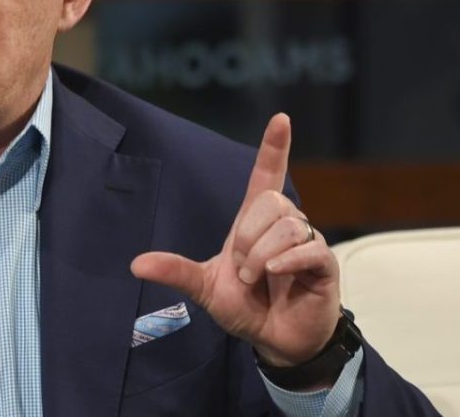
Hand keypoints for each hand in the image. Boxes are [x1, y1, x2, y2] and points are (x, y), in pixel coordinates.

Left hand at [130, 114, 339, 371]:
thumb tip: (135, 264)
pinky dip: (285, 260)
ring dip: (262, 255)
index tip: (280, 119)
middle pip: (270, 201)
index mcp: (253, 223)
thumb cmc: (244, 307)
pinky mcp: (324, 264)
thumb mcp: (204, 288)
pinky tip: (275, 274)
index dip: (274, 148)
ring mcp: (306, 243)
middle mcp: (282, 226)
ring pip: (286, 224)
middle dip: (248, 237)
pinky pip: (308, 247)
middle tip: (244, 269)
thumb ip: (176, 271)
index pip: (266, 176)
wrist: (273, 340)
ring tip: (259, 279)